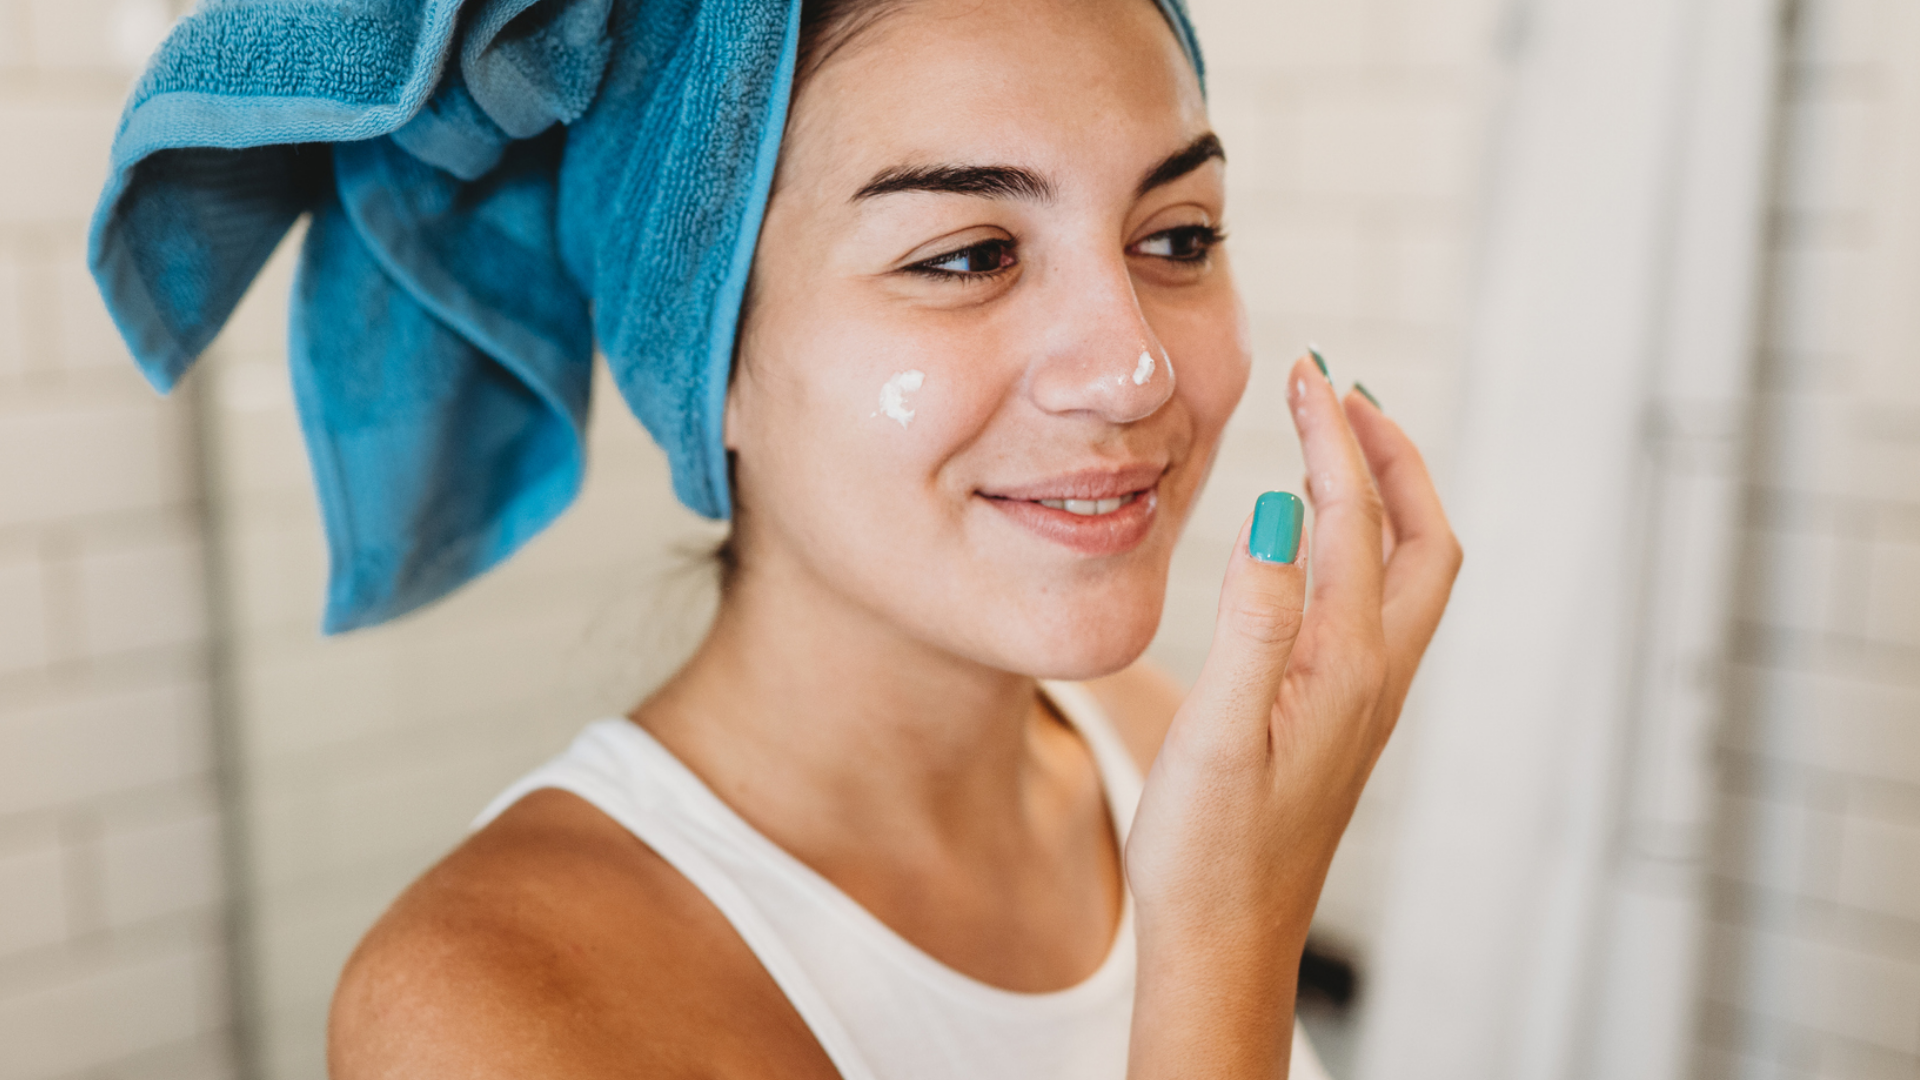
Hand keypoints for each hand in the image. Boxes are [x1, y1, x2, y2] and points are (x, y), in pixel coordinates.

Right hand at [1125, 356, 1461, 1077]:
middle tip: (1341, 394)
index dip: (1333, 439)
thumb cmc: (1209, 853)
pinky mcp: (1342, 720)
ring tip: (1335, 444)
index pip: (1352, 521)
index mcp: (1346, 668)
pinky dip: (1360, 546)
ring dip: (1384, 497)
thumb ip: (1256, 621)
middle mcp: (1373, 677)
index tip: (1306, 375)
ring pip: (1406, 574)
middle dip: (1390, 455)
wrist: (1224, 943)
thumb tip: (1287, 515)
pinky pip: (1376, 607)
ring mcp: (1364, 701)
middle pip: (1420, 540)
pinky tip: (1315, 546)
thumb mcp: (1218, 733)